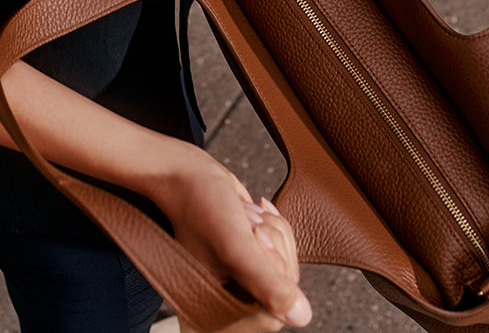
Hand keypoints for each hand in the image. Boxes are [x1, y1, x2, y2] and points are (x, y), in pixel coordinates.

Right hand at [150, 148, 310, 329]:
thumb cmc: (199, 206)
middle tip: (244, 228)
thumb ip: (265, 283)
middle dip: (271, 244)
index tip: (251, 241)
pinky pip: (284, 246)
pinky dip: (273, 224)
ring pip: (286, 261)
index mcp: (220, 310)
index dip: (271, 270)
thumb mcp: (234, 245)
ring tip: (241, 221)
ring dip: (270, 230)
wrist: (189, 173)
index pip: (275, 310)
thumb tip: (300, 315)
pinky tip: (248, 217)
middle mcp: (233, 299)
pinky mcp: (251, 257)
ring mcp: (243, 278)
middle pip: (285, 283)